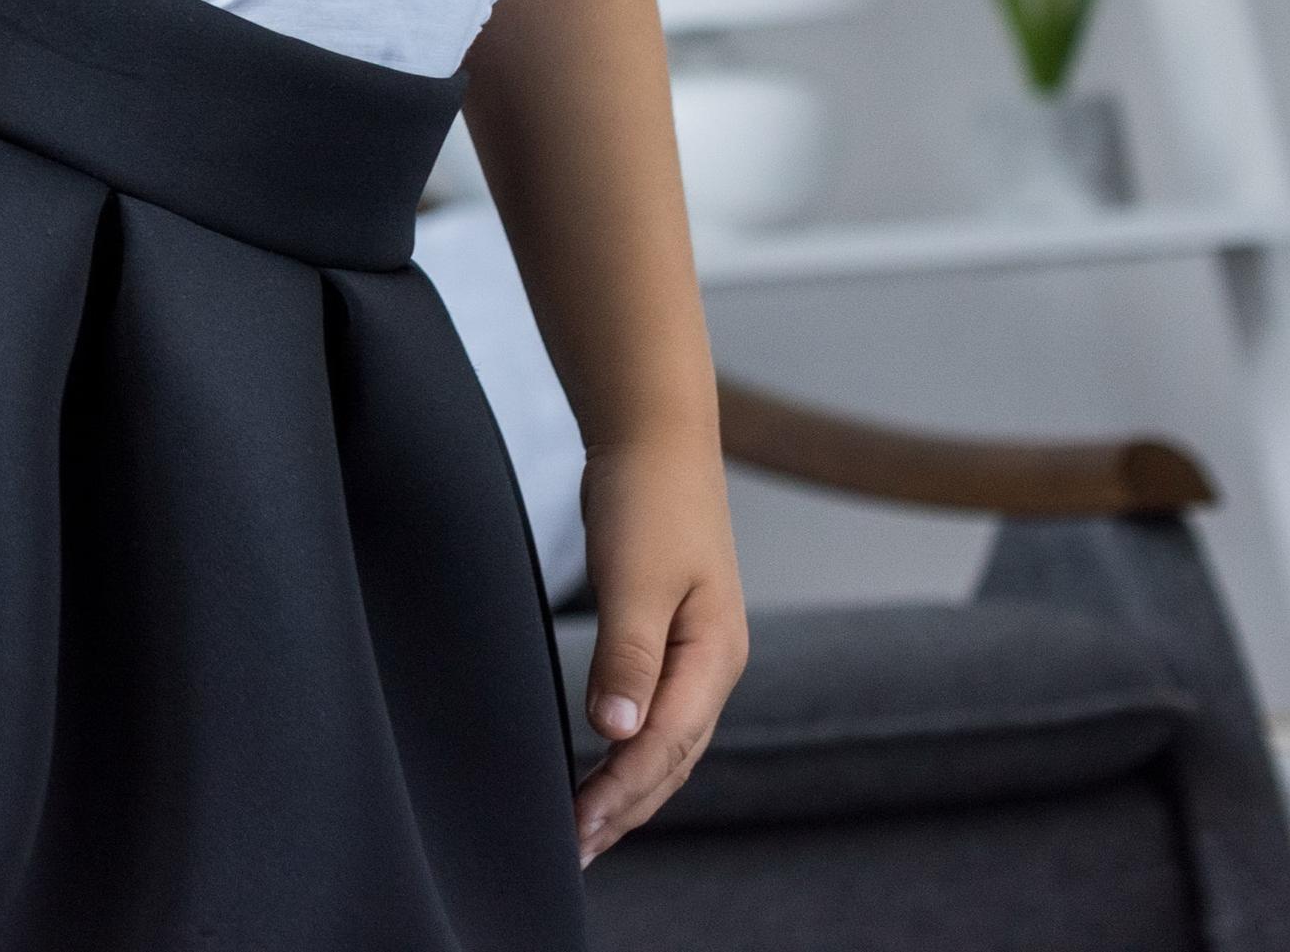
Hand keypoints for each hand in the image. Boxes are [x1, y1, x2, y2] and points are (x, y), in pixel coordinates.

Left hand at [570, 434, 748, 861]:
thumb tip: (618, 734)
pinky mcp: (672, 637)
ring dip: (630, 787)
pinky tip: (605, 765)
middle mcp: (714, 665)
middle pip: (673, 758)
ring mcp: (697, 653)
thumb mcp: (636, 578)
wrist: (657, 439)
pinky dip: (631, 748)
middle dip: (626, 807)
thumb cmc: (649, 500)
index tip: (578, 830)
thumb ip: (628, 655)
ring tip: (588, 828)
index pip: (666, 746)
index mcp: (714, 656)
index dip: (621, 793)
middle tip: (575, 851)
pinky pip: (656, 712)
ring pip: (668, 741)